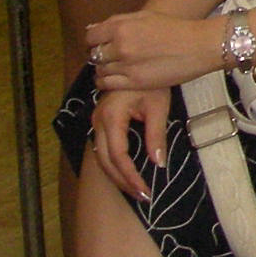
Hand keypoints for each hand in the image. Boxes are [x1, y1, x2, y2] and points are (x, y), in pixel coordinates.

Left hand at [88, 10, 224, 92]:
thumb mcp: (146, 17)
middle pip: (93, 54)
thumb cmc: (176, 29)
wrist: (200, 46)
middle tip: (110, 56)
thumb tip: (94, 29)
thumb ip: (118, 22)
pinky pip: (106, 85)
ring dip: (104, 69)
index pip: (91, 36)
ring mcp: (126, 66)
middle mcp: (120, 46)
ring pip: (99, 71)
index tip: (99, 43)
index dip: (94, 40)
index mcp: (122, 27)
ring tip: (117, 67)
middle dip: (99, 55)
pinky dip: (106, 82)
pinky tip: (116, 78)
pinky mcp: (134, 83)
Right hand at [91, 83, 172, 200]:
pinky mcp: (101, 120)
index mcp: (111, 116)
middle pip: (106, 160)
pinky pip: (104, 148)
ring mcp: (97, 120)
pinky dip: (114, 164)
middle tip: (142, 196)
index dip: (131, 176)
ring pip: (102, 156)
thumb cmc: (152, 81)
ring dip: (117, 175)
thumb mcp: (158, 106)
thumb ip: (156, 135)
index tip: (145, 190)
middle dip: (123, 181)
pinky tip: (127, 173)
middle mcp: (98, 120)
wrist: (139, 60)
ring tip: (136, 189)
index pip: (118, 155)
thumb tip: (158, 163)